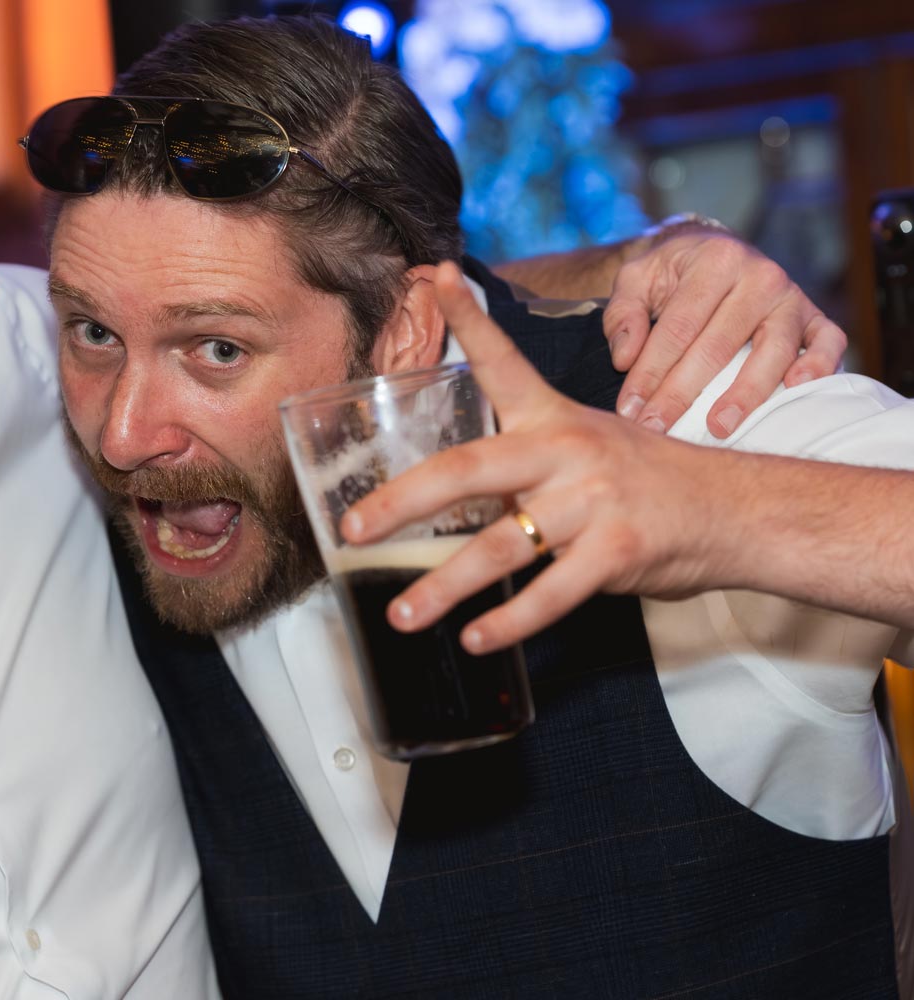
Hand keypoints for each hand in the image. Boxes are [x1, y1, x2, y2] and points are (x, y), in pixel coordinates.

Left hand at [340, 262, 736, 653]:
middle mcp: (567, 450)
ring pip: (500, 546)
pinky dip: (510, 621)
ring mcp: (592, 500)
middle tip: (353, 530)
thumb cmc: (642, 481)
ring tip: (402, 615)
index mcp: (552, 419)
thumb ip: (520, 463)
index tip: (434, 278)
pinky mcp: (618, 550)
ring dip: (444, 587)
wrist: (734, 509)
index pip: (503, 361)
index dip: (468, 319)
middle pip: (467, 470)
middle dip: (401, 503)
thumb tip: (443, 498)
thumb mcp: (584, 445)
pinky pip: (551, 591)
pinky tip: (475, 638)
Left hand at [605, 222, 845, 437]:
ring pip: (773, 350)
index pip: (678, 328)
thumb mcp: (637, 278)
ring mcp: (792, 297)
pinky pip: (829, 342)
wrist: (714, 250)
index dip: (650, 371)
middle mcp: (760, 276)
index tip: (630, 409)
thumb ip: (623, 314)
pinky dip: (819, 365)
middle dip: (683, 393)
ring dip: (746, 393)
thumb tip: (625, 358)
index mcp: (715, 261)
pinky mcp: (816, 316)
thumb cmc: (673, 273)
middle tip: (657, 429)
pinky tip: (795, 389)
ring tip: (718, 427)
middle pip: (719, 345)